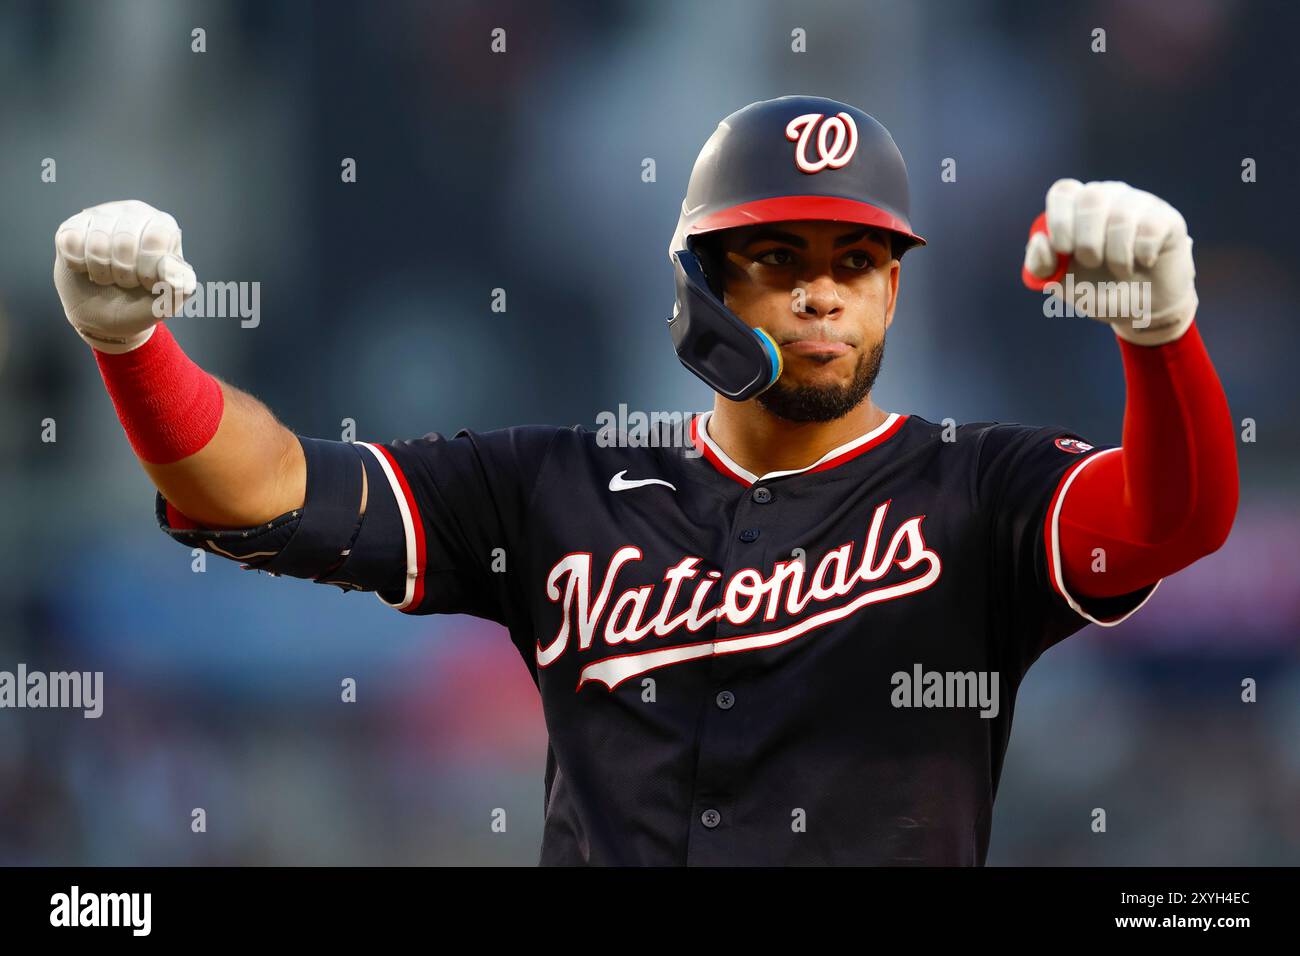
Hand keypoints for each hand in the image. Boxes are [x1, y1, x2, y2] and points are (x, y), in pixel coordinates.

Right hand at [53, 200, 196, 352]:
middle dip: (124, 273)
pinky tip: (87, 267)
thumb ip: (180, 287)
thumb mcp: (167, 302)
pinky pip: (71, 242)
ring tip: (108, 276)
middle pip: (125, 240)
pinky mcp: (71, 226)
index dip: (148, 268)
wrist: (104, 315)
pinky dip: (79, 265)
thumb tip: (172, 271)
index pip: (156, 237)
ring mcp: (101, 215)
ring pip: (97, 243)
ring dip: (102, 272)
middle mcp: (134, 212)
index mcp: (163, 226)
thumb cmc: (140, 303)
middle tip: (126, 282)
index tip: (148, 283)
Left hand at [1022, 179, 1196, 344]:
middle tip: (1093, 263)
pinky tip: (1145, 262)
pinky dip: (1142, 256)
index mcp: (1077, 208)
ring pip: (1121, 217)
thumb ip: (1041, 266)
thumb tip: (1039, 240)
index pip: (1063, 192)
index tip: (1064, 249)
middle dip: (1087, 241)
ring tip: (1121, 270)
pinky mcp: (1167, 218)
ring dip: (1116, 257)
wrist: (1142, 310)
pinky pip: (1150, 229)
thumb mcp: (1062, 285)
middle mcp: (1108, 197)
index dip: (1059, 220)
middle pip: (1091, 198)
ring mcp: (1139, 203)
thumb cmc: (1098, 290)